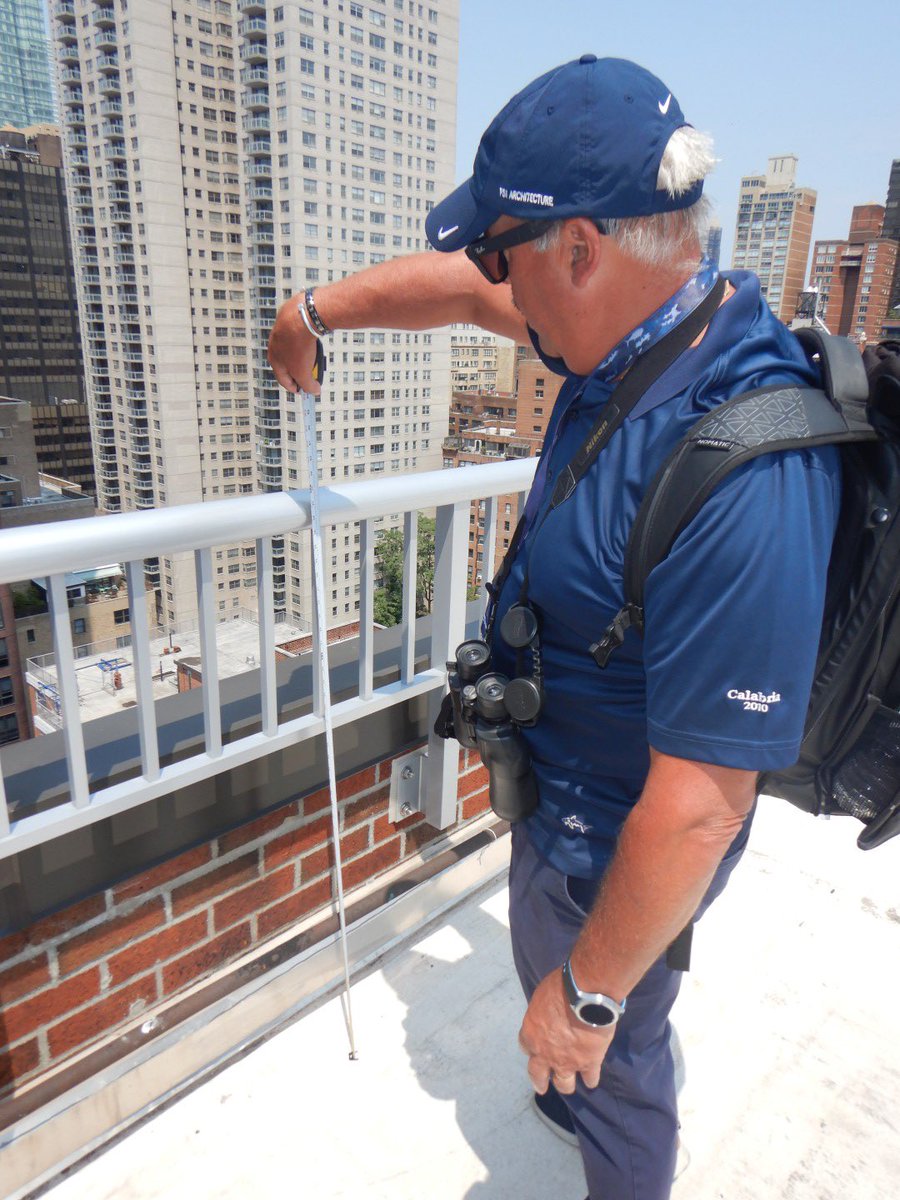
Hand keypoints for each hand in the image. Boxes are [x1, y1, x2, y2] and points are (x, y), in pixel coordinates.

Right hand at [268, 294, 321, 394]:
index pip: (283, 379)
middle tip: (310, 374)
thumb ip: (308, 385)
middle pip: (288, 364)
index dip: (294, 387)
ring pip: (293, 348)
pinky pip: (299, 335)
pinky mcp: (291, 321)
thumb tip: (314, 391)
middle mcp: (275, 345)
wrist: (302, 317)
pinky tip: (313, 341)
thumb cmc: (298, 345)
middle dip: (299, 371)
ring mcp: (282, 332)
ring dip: (302, 355)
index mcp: (274, 360)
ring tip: (314, 357)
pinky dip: (305, 341)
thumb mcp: (303, 372)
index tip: (302, 390)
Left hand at [518, 968, 613, 1095]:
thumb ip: (542, 1012)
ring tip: (567, 1085)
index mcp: (530, 1034)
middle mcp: (545, 1053)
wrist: (586, 996)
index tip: (535, 1049)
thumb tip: (548, 1013)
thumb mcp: (541, 997)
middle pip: (538, 1074)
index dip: (531, 1048)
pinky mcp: (589, 1063)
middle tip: (541, 1086)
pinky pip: (590, 1078)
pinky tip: (591, 1080)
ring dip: (565, 1084)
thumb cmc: (561, 988)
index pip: (525, 1047)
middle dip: (540, 1081)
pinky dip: (590, 1079)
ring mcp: (567, 1061)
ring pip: (564, 1084)